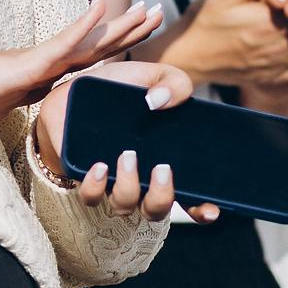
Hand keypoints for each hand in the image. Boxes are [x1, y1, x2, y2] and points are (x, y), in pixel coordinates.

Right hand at [0, 0, 162, 128]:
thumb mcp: (3, 105)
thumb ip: (23, 100)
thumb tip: (36, 109)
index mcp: (42, 75)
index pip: (87, 61)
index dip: (114, 46)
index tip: (139, 35)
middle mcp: (43, 63)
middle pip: (95, 46)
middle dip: (128, 30)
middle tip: (158, 11)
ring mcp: (35, 60)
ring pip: (87, 41)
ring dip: (119, 25)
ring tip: (147, 8)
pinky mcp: (25, 64)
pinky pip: (61, 43)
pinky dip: (84, 24)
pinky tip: (102, 4)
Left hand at [34, 60, 220, 223]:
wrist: (75, 88)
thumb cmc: (119, 88)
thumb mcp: (152, 77)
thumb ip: (174, 83)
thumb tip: (160, 100)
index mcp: (165, 162)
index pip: (191, 200)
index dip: (203, 211)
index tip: (212, 209)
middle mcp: (140, 179)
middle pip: (157, 209)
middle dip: (162, 196)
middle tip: (162, 168)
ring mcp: (111, 181)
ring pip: (124, 206)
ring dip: (129, 188)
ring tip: (127, 156)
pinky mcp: (83, 176)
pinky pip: (90, 196)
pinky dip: (96, 187)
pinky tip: (99, 166)